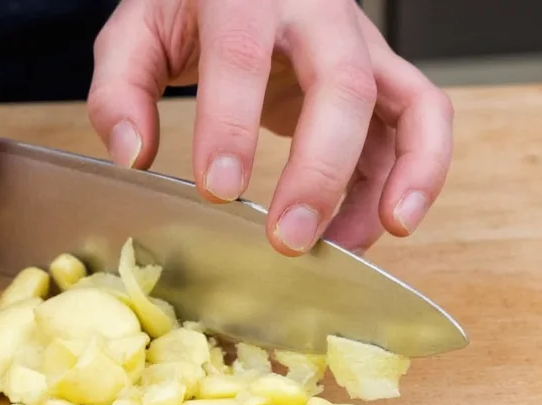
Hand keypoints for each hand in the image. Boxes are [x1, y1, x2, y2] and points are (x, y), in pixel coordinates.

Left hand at [88, 0, 452, 255]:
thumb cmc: (190, 8)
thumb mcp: (138, 33)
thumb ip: (120, 87)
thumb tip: (131, 152)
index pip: (243, 55)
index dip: (232, 124)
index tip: (218, 190)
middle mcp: (316, 11)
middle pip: (341, 83)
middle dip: (317, 169)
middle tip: (287, 239)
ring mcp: (359, 43)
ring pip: (405, 103)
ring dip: (388, 181)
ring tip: (349, 245)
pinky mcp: (380, 74)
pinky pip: (421, 119)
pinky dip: (417, 173)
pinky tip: (388, 223)